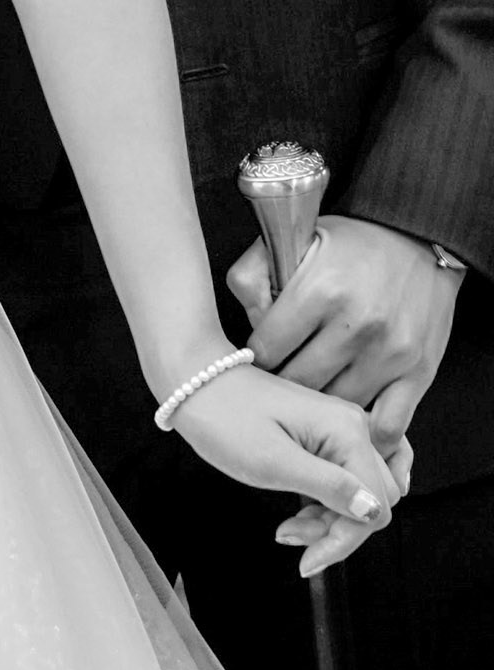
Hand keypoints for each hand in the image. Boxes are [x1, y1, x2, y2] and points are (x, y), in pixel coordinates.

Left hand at [172, 360, 400, 576]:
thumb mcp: (273, 462)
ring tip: (290, 527)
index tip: (309, 560)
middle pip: (375, 498)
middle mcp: (353, 426)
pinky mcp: (326, 434)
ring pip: (363, 491)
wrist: (197, 384)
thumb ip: (328, 487)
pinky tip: (301, 511)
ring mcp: (340, 428)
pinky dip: (330, 502)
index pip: (375, 504)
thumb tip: (373, 511)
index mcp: (347, 431)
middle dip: (339, 528)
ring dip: (334, 519)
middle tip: (293, 535)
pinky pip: (347, 478)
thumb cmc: (226, 420)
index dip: (345, 538)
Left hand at [227, 215, 462, 455]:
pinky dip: (367, 433)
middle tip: (285, 375)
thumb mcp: (292, 242)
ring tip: (315, 390)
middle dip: (285, 382)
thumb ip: (252, 278)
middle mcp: (355, 324)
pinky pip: (388, 425)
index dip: (258, 354)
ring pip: (335, 405)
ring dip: (321, 403)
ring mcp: (390, 352)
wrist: (417, 236)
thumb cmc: (349, 243)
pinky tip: (352, 420)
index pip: (265, 350)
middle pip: (298, 383)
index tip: (264, 353)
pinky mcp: (419, 372)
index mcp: (319, 290)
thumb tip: (250, 327)